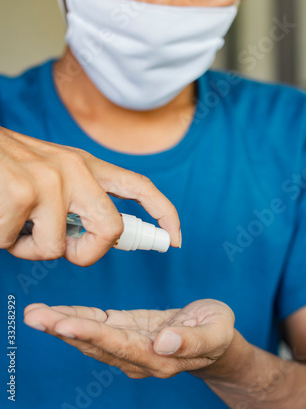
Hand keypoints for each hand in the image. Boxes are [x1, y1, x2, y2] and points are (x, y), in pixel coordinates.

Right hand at [0, 127, 180, 264]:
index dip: (164, 213)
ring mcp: (49, 179)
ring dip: (29, 248)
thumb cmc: (7, 168)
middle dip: (88, 253)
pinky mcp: (21, 192)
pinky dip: (3, 241)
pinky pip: (17, 245)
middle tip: (64, 250)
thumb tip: (96, 237)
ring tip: (12, 221)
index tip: (174, 238)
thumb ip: (77, 201)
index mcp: (85, 165)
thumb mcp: (50, 175)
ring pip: (55, 248)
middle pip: (111, 228)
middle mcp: (74, 168)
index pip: (138, 186)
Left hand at [24, 299, 234, 378]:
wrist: (213, 337)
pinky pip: (97, 326)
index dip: (91, 334)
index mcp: (159, 357)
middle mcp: (137, 356)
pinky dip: (76, 318)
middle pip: (96, 344)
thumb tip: (162, 343)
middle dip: (64, 330)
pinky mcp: (126, 331)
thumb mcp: (216, 331)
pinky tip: (56, 313)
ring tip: (36, 314)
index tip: (64, 324)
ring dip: (62, 325)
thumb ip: (192, 340)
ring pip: (90, 337)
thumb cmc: (217, 332)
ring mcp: (129, 346)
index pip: (119, 345)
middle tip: (36, 317)